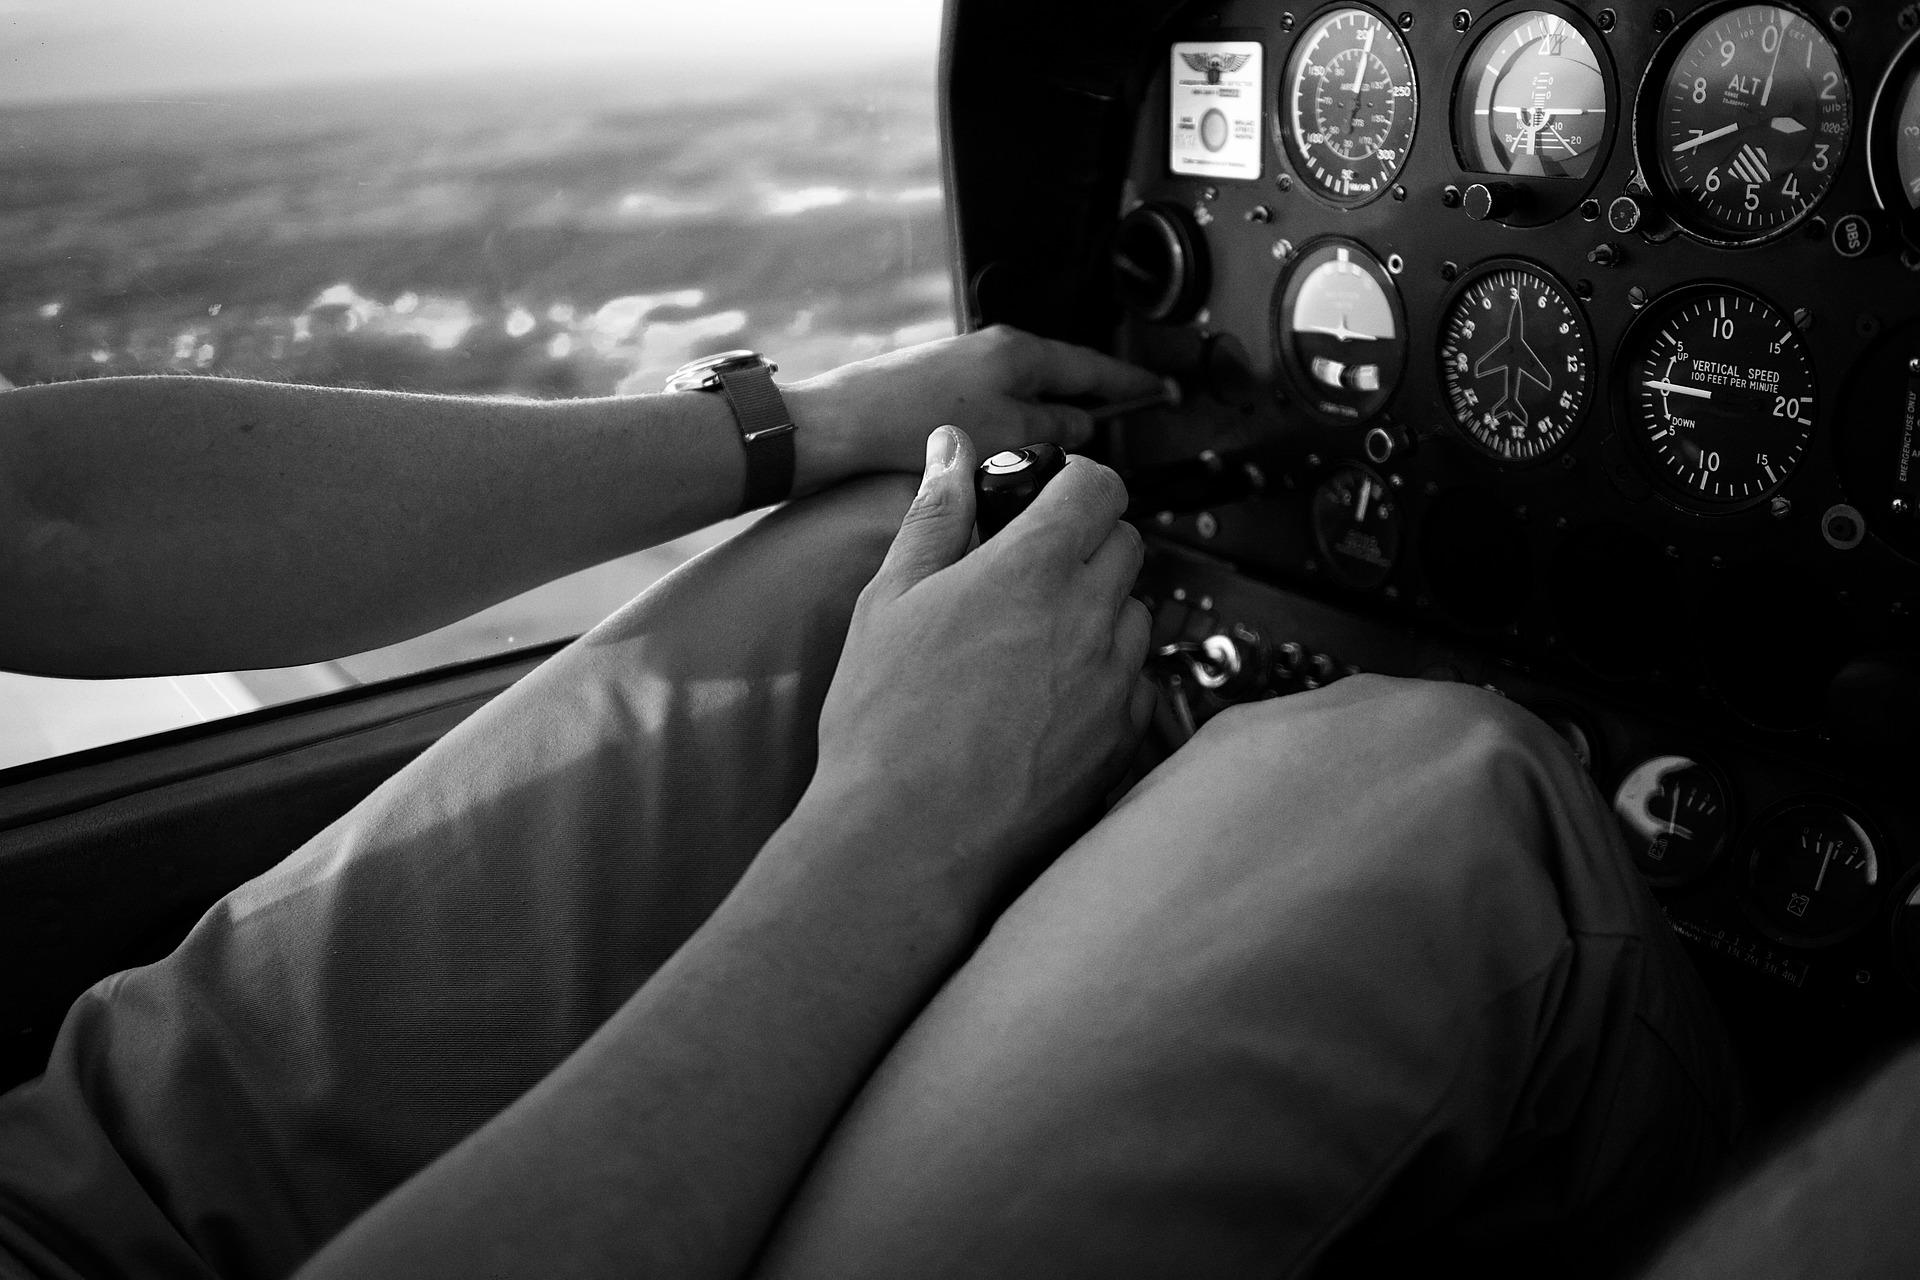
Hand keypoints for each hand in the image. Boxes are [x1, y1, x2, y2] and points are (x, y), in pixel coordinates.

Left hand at [784, 326, 1165, 496]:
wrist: (841, 426)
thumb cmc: (910, 422)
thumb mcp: (1005, 434)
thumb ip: (1053, 429)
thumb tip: (1081, 426)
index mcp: (1018, 351)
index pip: (1094, 366)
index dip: (1131, 383)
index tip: (1159, 390)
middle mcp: (993, 349)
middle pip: (1062, 375)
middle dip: (1092, 401)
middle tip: (1121, 423)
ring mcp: (966, 366)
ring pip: (1028, 394)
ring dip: (1050, 419)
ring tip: (1065, 451)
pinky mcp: (941, 388)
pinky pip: (999, 406)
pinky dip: (1017, 427)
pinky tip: (1012, 455)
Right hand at [809, 425, 1156, 911]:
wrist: (910, 839)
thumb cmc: (887, 722)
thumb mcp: (890, 600)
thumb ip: (935, 515)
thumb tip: (950, 449)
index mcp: (1033, 568)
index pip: (1100, 485)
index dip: (1076, 482)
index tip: (1049, 497)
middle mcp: (1090, 617)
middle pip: (1127, 544)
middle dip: (1086, 543)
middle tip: (1029, 573)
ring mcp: (1115, 683)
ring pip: (1136, 615)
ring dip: (1100, 613)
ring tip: (1032, 646)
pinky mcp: (1124, 741)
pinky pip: (1136, 684)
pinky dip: (1106, 679)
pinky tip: (1048, 704)